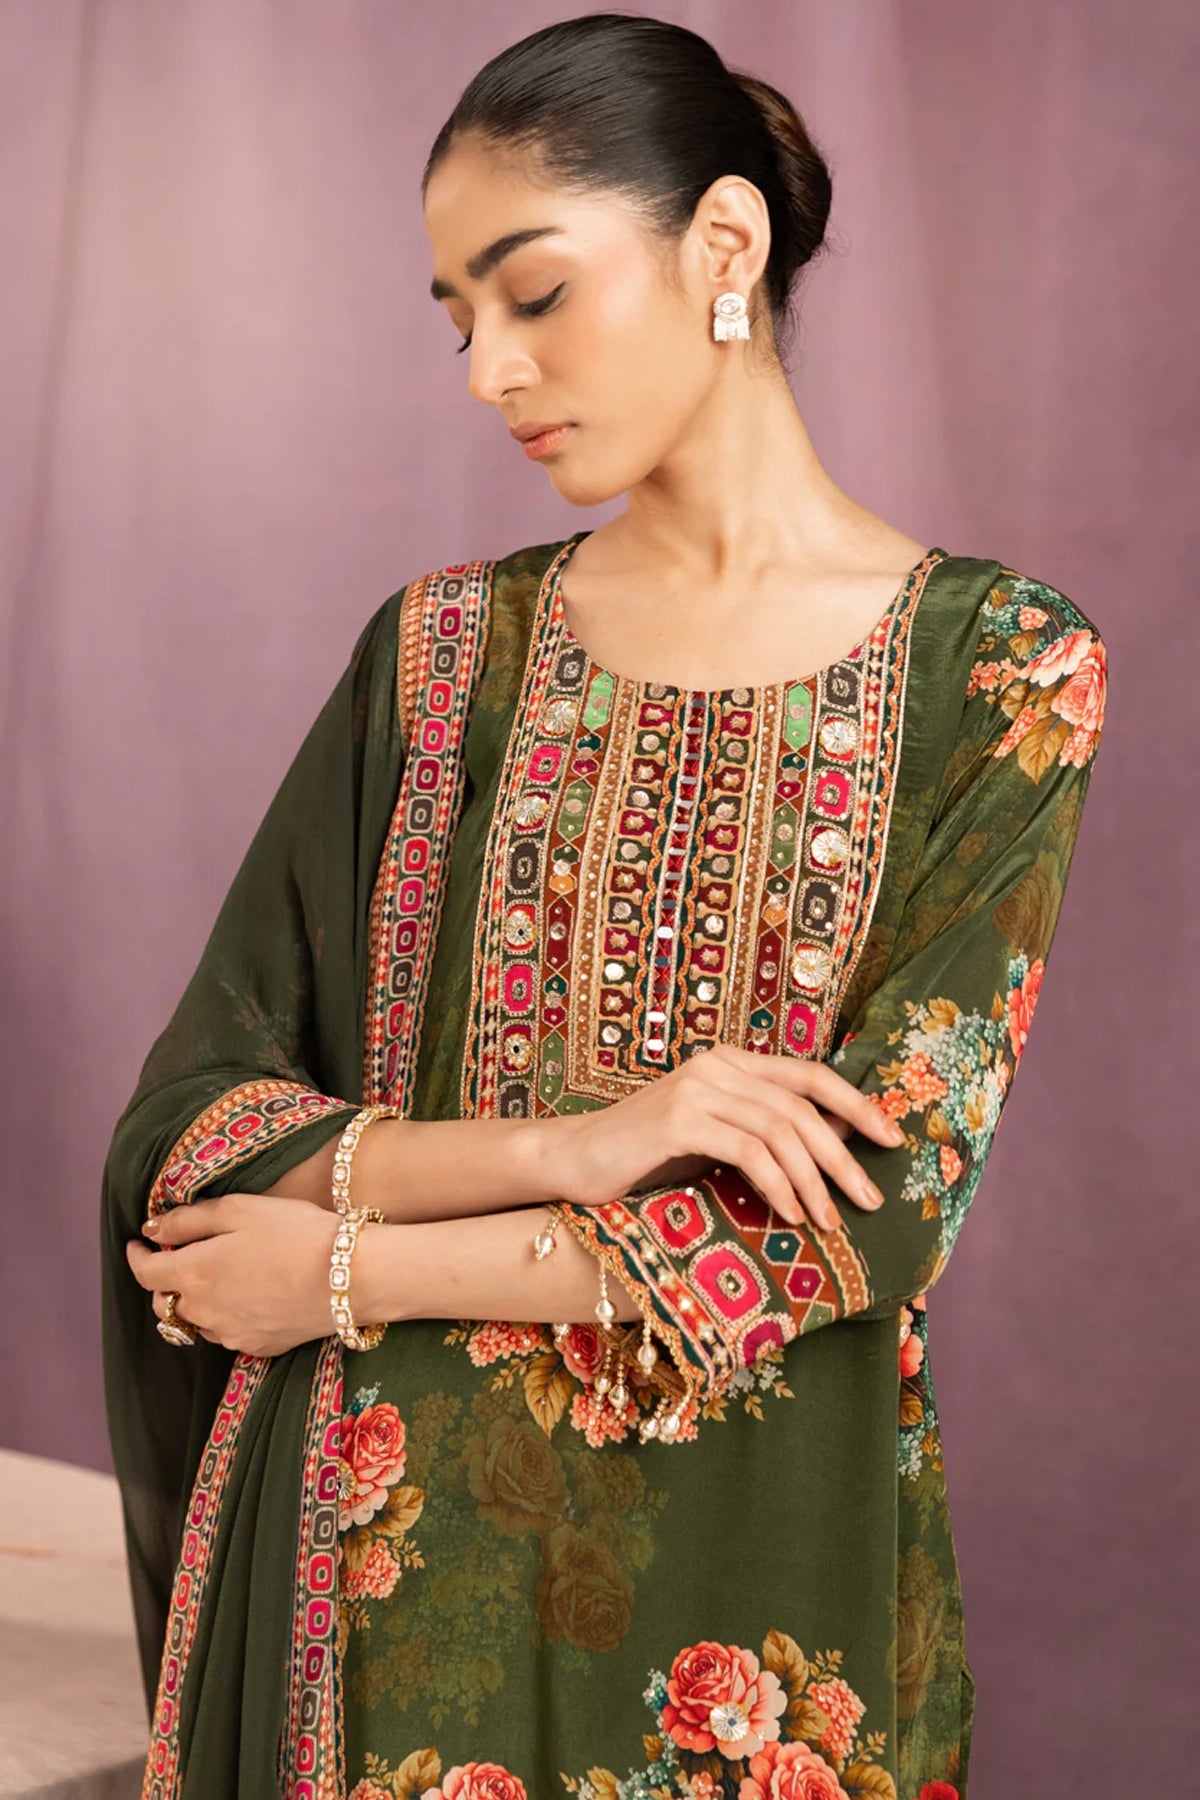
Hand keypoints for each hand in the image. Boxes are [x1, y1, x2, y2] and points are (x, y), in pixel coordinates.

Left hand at [125, 1192, 344, 1357]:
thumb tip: (152, 1228)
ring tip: (219, 1275)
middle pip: (165, 1302)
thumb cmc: (295, 1232)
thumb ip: (188, 1219)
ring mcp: (231, 1334)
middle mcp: (204, 1312)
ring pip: (196, 1320)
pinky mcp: (258, 1347)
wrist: (350, 1276)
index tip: (138, 1242)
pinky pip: (228, 1333)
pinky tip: (249, 1295)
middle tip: (179, 1255)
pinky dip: (226, 1315)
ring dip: (195, 1300)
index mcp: (193, 1274)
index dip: (136, 1254)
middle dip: (164, 1279)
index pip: (145, 1271)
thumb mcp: (239, 1208)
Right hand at [543, 1043, 905, 1232]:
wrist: (574, 1160)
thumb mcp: (719, 1141)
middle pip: (803, 1106)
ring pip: (781, 1130)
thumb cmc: (648, 1156)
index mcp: (732, 1062)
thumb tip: (840, 1144)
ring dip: (813, 1180)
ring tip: (829, 1220)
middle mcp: (717, 1065)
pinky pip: (747, 1151)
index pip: (811, 1075)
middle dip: (843, 1156)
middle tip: (869, 1199)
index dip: (857, 1105)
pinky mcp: (678, 1118)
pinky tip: (790, 1213)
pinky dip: (777, 1185)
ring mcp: (697, 1088)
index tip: (892, 1140)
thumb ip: (768, 1134)